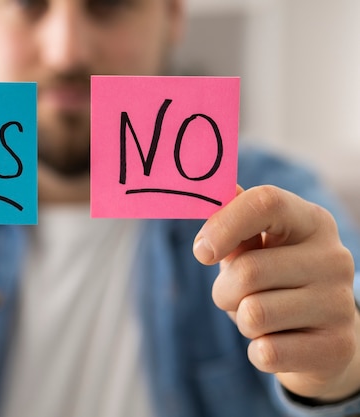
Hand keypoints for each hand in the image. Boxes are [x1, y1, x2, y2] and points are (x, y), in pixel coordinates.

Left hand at [193, 185, 359, 401]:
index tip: (201, 251)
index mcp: (311, 222)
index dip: (224, 224)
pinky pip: (267, 352)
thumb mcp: (255, 247)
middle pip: (247, 271)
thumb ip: (232, 220)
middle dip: (224, 291)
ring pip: (253, 314)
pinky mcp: (338, 348)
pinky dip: (257, 351)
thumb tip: (211, 188)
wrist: (320, 339)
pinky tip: (277, 343)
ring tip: (262, 318)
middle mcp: (334, 258)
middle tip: (235, 297)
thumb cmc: (275, 282)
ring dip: (241, 321)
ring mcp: (340, 304)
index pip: (266, 202)